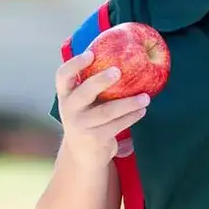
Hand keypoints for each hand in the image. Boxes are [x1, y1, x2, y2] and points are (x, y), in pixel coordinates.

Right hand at [54, 50, 149, 169]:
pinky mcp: (95, 138)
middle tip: (118, 71)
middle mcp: (70, 109)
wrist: (83, 154)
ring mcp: (81, 125)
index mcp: (66, 94)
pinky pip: (117, 125)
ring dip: (129, 103)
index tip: (91, 54)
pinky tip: (142, 110)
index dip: (75, 64)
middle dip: (100, 81)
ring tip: (146, 97)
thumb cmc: (89, 117)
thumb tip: (123, 54)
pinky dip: (132, 117)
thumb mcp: (85, 101)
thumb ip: (94, 84)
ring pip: (106, 112)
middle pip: (83, 92)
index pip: (63, 76)